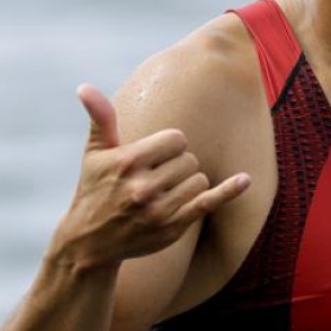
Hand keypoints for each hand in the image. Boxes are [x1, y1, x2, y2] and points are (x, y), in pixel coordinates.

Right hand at [49, 84, 250, 270]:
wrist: (89, 243)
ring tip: (161, 194)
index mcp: (128, 161)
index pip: (177, 139)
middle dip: (176, 166)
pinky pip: (208, 203)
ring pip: (199, 179)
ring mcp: (158, 210)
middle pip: (189, 159)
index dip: (168, 146)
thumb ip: (100, 118)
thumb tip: (85, 86)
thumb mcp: (95, 154)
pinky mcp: (172, 227)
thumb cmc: (95, 189)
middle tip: (153, 179)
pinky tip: (245, 179)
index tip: (153, 158)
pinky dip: (229, 191)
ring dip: (187, 184)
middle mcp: (143, 186)